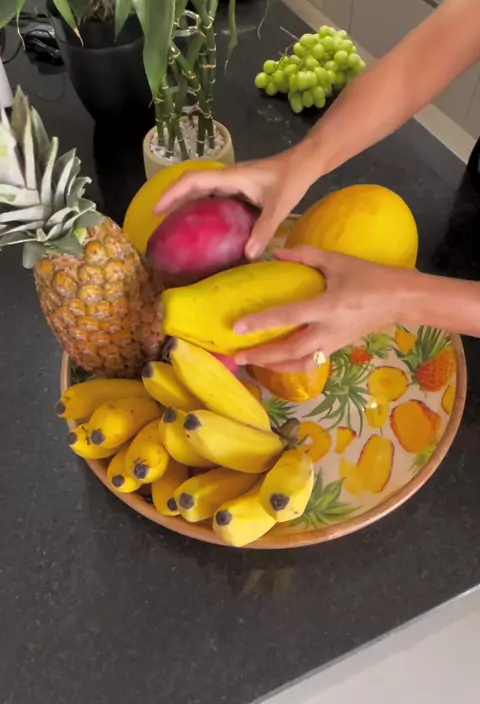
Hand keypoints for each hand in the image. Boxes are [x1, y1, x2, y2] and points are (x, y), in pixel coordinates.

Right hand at [154, 149, 311, 258]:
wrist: (305, 162)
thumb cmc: (292, 179)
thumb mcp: (279, 206)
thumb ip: (264, 230)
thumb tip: (248, 255)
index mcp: (230, 177)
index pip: (193, 181)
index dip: (172, 193)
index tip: (157, 209)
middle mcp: (227, 177)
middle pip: (191, 184)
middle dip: (172, 199)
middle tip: (159, 221)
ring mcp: (232, 181)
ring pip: (201, 189)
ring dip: (185, 201)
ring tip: (174, 223)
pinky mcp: (239, 187)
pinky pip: (213, 195)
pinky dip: (201, 205)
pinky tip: (203, 223)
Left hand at [234, 247, 416, 371]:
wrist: (402, 300)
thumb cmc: (371, 277)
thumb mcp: (338, 261)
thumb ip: (306, 256)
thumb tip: (276, 253)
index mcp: (328, 306)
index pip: (289, 317)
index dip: (262, 322)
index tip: (238, 327)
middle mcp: (329, 330)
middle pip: (290, 350)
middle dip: (262, 355)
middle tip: (237, 356)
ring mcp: (334, 343)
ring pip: (300, 363)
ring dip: (274, 365)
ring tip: (252, 363)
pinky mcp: (338, 349)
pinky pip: (311, 363)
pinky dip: (291, 365)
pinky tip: (276, 362)